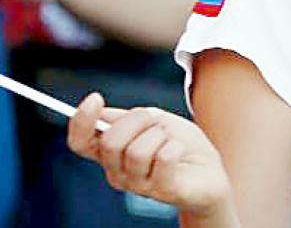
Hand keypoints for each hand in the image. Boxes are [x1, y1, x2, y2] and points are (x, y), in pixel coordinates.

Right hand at [68, 93, 233, 217]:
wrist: (210, 170)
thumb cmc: (180, 144)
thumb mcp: (154, 121)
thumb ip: (127, 118)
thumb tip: (100, 112)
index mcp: (111, 154)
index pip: (80, 143)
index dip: (80, 121)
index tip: (94, 97)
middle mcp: (118, 173)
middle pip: (110, 142)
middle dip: (137, 120)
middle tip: (156, 123)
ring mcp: (138, 185)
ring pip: (137, 150)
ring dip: (160, 135)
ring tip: (170, 141)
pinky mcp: (162, 191)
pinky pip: (164, 158)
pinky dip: (176, 146)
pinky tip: (180, 152)